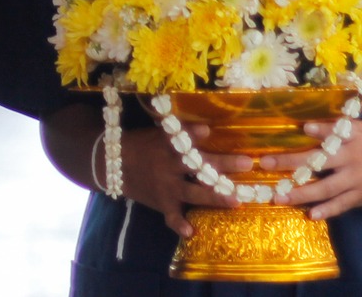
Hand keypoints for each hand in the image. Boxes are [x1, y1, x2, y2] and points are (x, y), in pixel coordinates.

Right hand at [118, 125, 251, 237]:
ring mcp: (166, 187)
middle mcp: (168, 166)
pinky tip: (191, 232)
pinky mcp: (162, 203)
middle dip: (223, 165)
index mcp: (166, 145)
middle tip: (247, 164)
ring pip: (193, 192)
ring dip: (215, 197)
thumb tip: (208, 128)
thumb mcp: (157, 133)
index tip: (210, 130)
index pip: (181, 137)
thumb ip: (180, 131)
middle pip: (198, 165)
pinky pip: (172, 217)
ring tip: (235, 201)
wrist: (114, 165)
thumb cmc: (142, 145)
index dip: (194, 133)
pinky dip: (180, 225)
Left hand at [256, 120, 361, 220]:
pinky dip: (327, 210)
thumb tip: (308, 126)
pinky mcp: (361, 196)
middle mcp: (353, 158)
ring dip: (300, 193)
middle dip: (290, 162)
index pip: (333, 132)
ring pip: (325, 188)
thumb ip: (338, 127)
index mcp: (353, 136)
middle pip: (318, 161)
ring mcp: (356, 179)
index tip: (303, 128)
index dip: (320, 130)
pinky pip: (341, 205)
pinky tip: (310, 215)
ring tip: (279, 197)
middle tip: (265, 163)